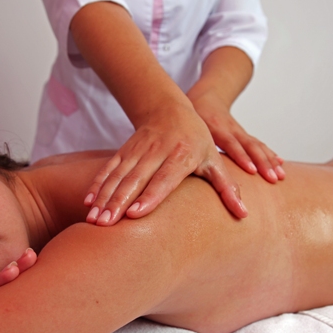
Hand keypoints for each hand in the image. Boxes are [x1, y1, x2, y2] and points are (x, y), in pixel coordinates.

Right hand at [83, 104, 247, 225]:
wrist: (169, 108)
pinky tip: (88, 202)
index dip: (150, 196)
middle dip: (118, 202)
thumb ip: (228, 187)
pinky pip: (108, 169)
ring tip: (95, 219)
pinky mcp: (123, 151)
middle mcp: (157, 152)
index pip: (164, 178)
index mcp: (181, 155)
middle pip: (135, 180)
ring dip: (104, 197)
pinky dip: (97, 185)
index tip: (135, 214)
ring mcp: (137, 151)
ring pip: (118, 176)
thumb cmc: (197, 140)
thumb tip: (244, 214)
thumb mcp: (214, 160)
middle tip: (105, 224)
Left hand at [190, 91, 284, 183]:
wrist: (208, 95)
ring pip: (256, 146)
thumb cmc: (192, 113)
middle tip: (271, 178)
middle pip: (249, 145)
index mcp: (214, 126)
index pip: (229, 142)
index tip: (250, 170)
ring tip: (279, 176)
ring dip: (269, 161)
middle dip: (261, 162)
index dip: (240, 156)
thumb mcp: (186, 122)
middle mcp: (229, 128)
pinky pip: (259, 144)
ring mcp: (239, 131)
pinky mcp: (244, 134)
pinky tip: (281, 166)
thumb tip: (168, 164)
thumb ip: (182, 140)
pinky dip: (270, 155)